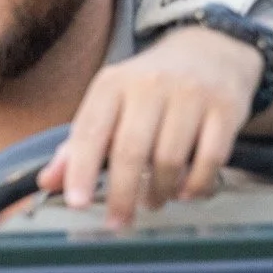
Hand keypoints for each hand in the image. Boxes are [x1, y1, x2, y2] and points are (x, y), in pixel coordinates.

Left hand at [35, 25, 263, 229]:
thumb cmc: (150, 88)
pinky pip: (210, 160)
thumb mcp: (110, 103)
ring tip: (152, 202)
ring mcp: (190, 95)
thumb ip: (79, 143)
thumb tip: (47, 182)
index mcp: (112, 83)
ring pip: (170, 159)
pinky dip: (196, 185)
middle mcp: (150, 85)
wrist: (210, 51)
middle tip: (118, 222)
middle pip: (131, 150)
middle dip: (122, 195)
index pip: (91, 131)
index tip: (77, 202)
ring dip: (159, 192)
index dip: (82, 169)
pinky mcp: (225, 109)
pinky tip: (185, 192)